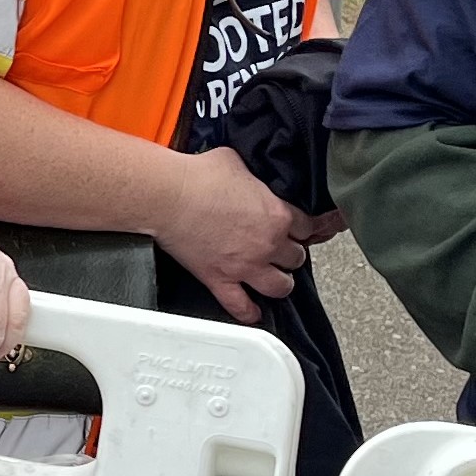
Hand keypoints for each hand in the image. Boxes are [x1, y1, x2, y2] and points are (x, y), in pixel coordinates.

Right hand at [153, 146, 324, 321]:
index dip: (301, 227)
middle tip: (281, 249)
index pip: (307, 227)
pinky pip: (240, 306)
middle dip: (289, 253)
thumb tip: (251, 176)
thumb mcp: (237, 162)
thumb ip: (254, 177)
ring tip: (276, 278)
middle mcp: (267, 244)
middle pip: (296, 258)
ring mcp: (245, 266)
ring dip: (281, 283)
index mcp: (277, 214)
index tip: (297, 228)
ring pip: (280, 286)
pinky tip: (253, 313)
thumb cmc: (198, 177)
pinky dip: (249, 312)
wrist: (169, 196)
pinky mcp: (220, 280)